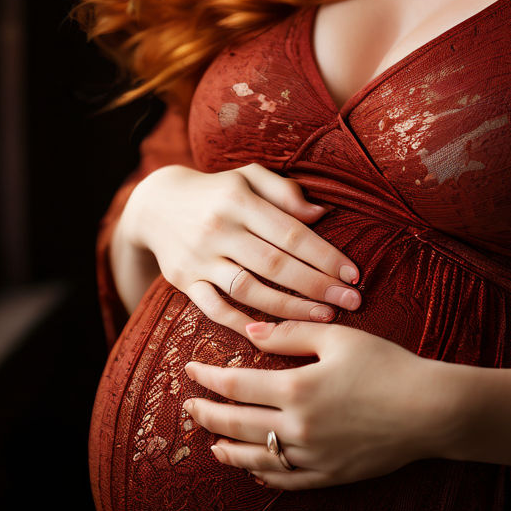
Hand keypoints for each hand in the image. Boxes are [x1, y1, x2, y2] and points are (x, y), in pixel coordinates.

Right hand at [117, 163, 361, 329]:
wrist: (157, 203)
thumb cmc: (218, 190)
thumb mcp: (249, 176)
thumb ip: (285, 191)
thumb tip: (321, 214)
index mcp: (240, 199)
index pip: (291, 232)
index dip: (325, 255)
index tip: (353, 274)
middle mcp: (219, 228)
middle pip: (275, 264)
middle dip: (318, 286)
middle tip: (352, 302)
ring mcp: (199, 257)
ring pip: (249, 290)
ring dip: (290, 308)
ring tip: (324, 318)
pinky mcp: (184, 281)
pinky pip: (215, 308)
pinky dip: (242, 323)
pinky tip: (274, 333)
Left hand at [183, 320, 448, 488]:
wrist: (428, 408)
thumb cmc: (387, 364)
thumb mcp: (339, 338)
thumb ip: (289, 334)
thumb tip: (249, 333)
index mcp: (297, 388)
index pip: (236, 385)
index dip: (208, 378)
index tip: (190, 370)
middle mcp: (297, 428)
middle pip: (236, 424)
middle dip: (206, 414)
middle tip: (188, 407)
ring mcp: (312, 456)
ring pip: (255, 458)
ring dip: (227, 448)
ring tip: (212, 440)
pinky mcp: (329, 475)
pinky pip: (285, 481)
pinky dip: (263, 475)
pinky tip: (253, 468)